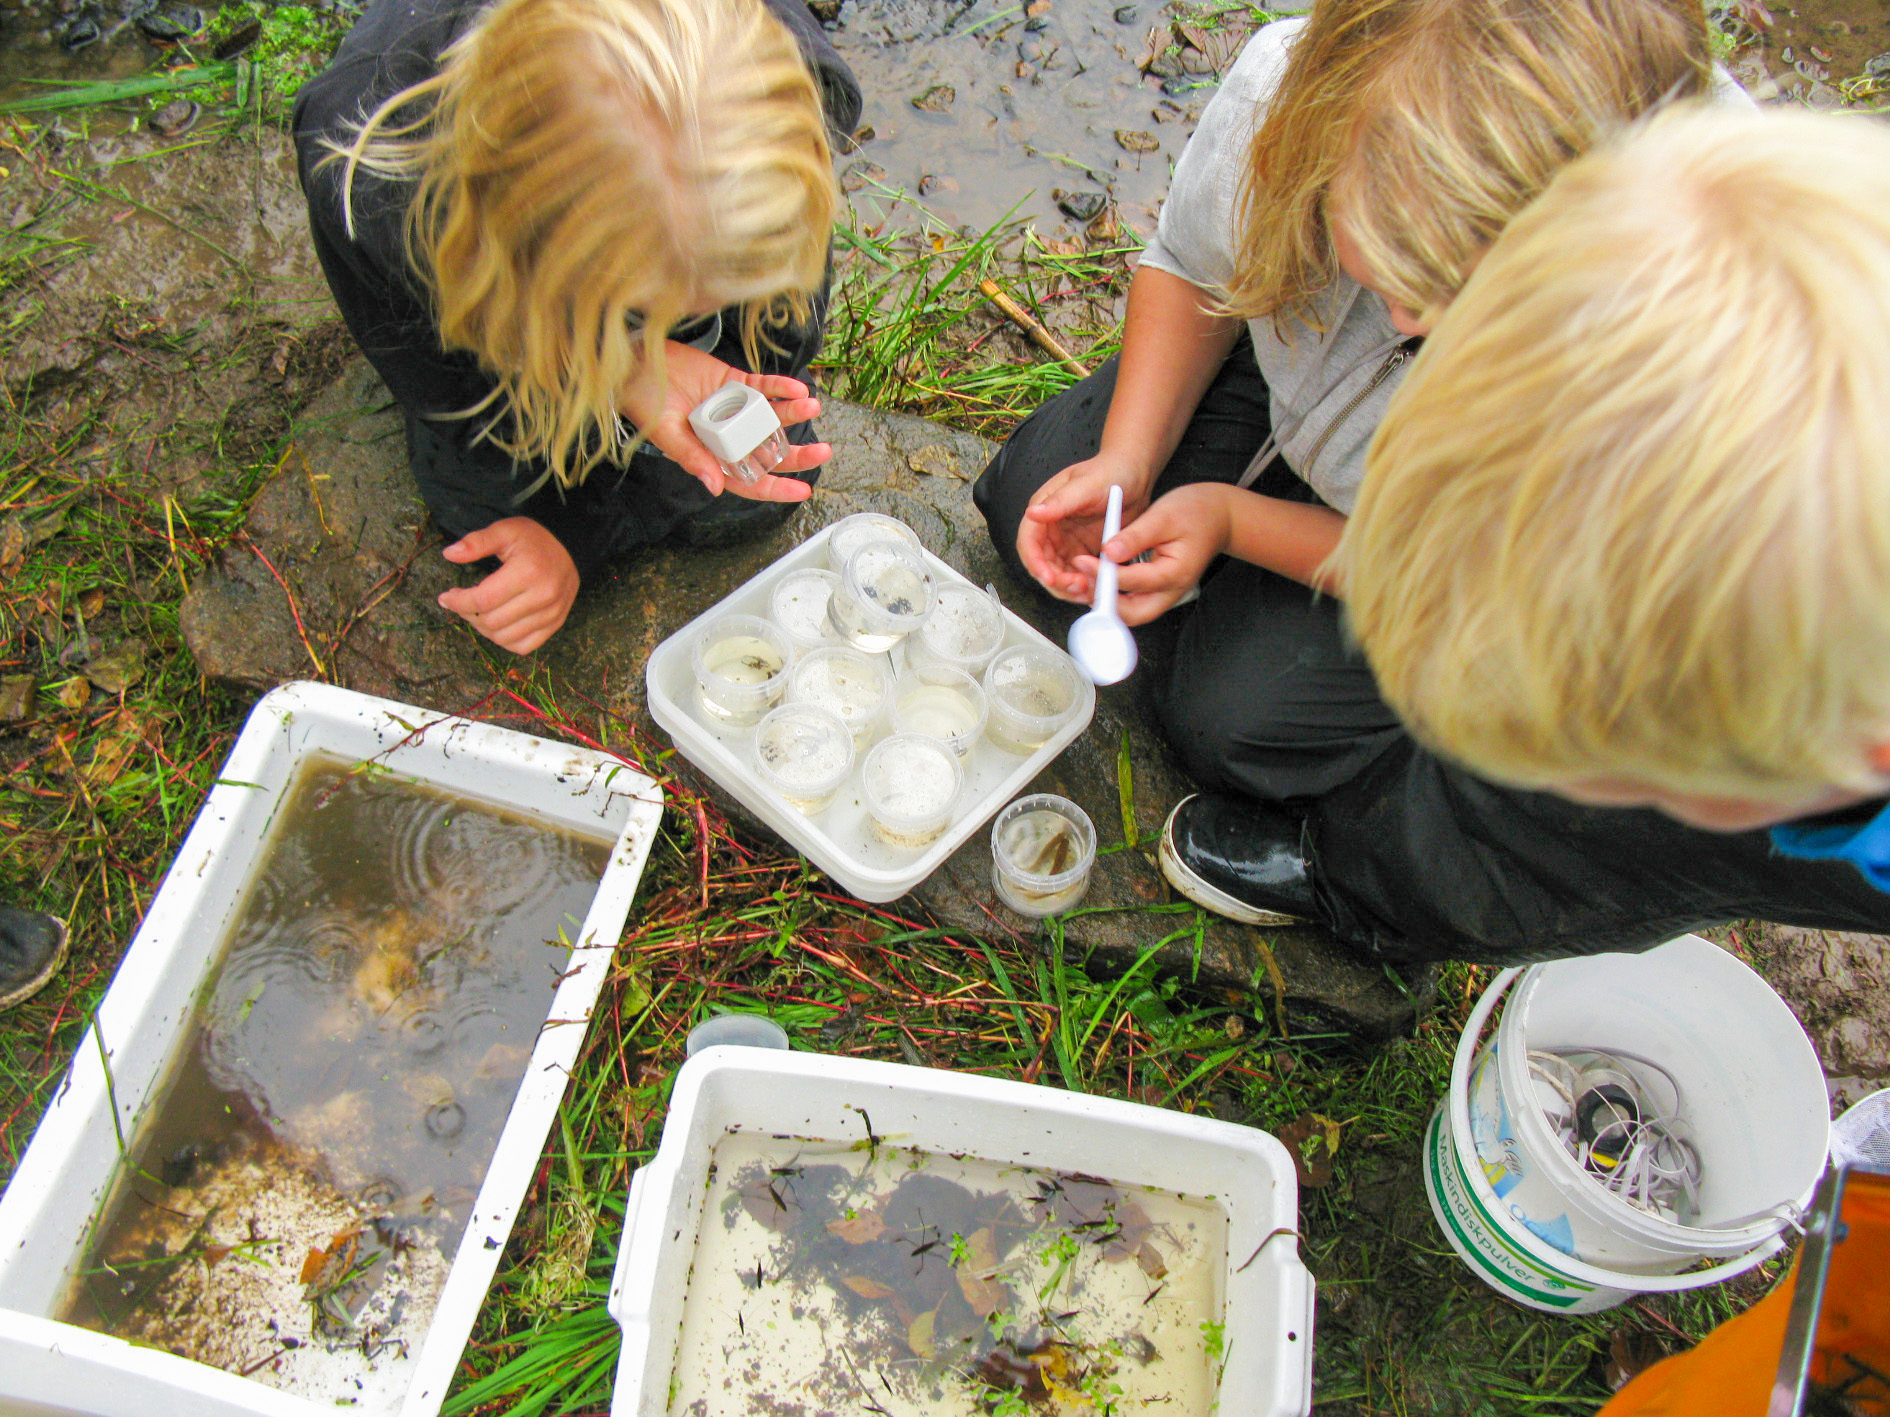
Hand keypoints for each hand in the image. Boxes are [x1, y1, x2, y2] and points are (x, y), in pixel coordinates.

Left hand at [437, 518, 579, 653]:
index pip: (482, 600)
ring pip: (504, 638)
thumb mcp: (505, 531)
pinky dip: (505, 641)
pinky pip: (524, 646)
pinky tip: (497, 625)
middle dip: (468, 614)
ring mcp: (552, 614)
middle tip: (462, 602)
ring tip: (478, 613)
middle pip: (491, 621)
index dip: (458, 602)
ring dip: (484, 629)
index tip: (446, 597)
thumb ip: (476, 542)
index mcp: (527, 573)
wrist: (571, 550)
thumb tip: (449, 554)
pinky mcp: (556, 625)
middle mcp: (543, 597)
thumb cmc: (534, 539)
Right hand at [618, 341, 829, 501]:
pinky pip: (762, 387)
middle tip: (823, 452)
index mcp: (711, 455)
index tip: (803, 491)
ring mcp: (733, 409)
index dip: (776, 488)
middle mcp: (728, 435)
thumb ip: (691, 458)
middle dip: (797, 453)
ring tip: (811, 406)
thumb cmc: (642, 402)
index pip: (749, 479)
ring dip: (792, 413)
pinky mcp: (733, 381)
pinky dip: (780, 387)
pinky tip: (797, 388)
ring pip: (771, 417)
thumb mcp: (665, 432)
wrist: (633, 361)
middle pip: (768, 450)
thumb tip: (715, 487)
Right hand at [1016, 451, 1153, 601]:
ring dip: (1069, 587)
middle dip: (1055, 580)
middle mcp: (1051, 529)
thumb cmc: (1110, 471)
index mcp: (1045, 510)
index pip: (1029, 541)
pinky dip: (1085, 584)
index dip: (1035, 563)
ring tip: (1089, 589)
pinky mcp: (1083, 551)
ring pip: (1059, 574)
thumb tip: (1033, 513)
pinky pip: (1078, 574)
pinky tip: (1097, 587)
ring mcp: (1067, 542)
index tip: (1049, 578)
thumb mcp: (1087, 484)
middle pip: (1042, 564)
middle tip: (1077, 587)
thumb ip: (1060, 501)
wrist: (1135, 473)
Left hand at [1076, 483, 1232, 625]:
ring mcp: (1165, 595)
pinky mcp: (1158, 590)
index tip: (1082, 561)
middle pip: (1132, 614)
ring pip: (1130, 613)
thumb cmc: (1196, 512)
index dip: (1103, 574)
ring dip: (1106, 603)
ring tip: (1084, 582)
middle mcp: (1171, 591)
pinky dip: (1113, 597)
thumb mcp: (1164, 516)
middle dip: (1103, 602)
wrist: (1219, 517)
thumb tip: (1108, 552)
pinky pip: (1133, 603)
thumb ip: (1136, 536)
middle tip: (1080, 581)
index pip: (1132, 581)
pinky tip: (1097, 582)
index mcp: (1175, 573)